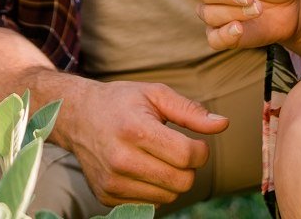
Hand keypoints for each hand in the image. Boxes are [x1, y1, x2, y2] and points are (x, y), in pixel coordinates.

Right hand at [54, 79, 226, 205]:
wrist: (77, 117)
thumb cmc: (121, 102)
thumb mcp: (155, 95)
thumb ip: (190, 111)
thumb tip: (223, 124)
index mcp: (135, 130)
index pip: (187, 156)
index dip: (201, 151)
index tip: (195, 143)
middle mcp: (121, 160)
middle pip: (182, 181)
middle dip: (189, 168)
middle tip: (179, 151)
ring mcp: (112, 182)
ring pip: (169, 196)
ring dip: (173, 180)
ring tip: (159, 159)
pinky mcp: (107, 196)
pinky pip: (150, 204)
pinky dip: (155, 189)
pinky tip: (144, 170)